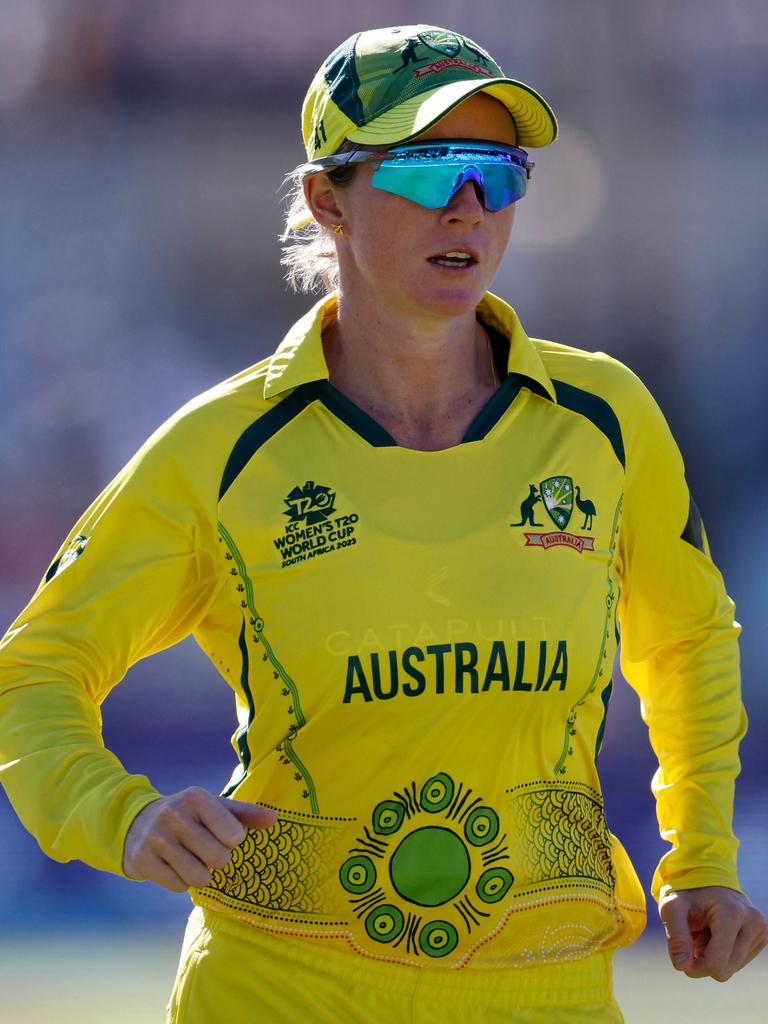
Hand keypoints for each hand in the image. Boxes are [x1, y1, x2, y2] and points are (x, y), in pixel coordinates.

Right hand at [123, 787, 276, 892]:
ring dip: (201, 874)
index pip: (233, 834)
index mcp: (196, 797)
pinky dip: (181, 881)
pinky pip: (178, 886)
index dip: (233, 840)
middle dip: (218, 860)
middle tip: (206, 850)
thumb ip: (245, 813)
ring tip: (192, 860)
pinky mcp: (143, 860)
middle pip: (218, 859)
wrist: (136, 823)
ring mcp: (156, 838)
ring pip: (198, 877)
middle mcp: (174, 814)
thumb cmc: (188, 816)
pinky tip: (174, 866)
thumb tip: (274, 819)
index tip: (223, 835)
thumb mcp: (214, 807)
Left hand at [658, 885, 767, 980]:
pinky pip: (738, 963)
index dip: (695, 967)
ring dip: (713, 956)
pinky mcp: (762, 937)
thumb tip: (683, 967)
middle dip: (703, 961)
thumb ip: (676, 936)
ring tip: (706, 931)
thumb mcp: (672, 908)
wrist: (707, 879)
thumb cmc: (687, 893)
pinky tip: (716, 934)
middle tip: (694, 937)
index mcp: (732, 912)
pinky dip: (723, 954)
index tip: (682, 957)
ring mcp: (761, 930)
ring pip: (732, 969)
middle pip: (724, 971)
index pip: (716, 963)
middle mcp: (753, 922)